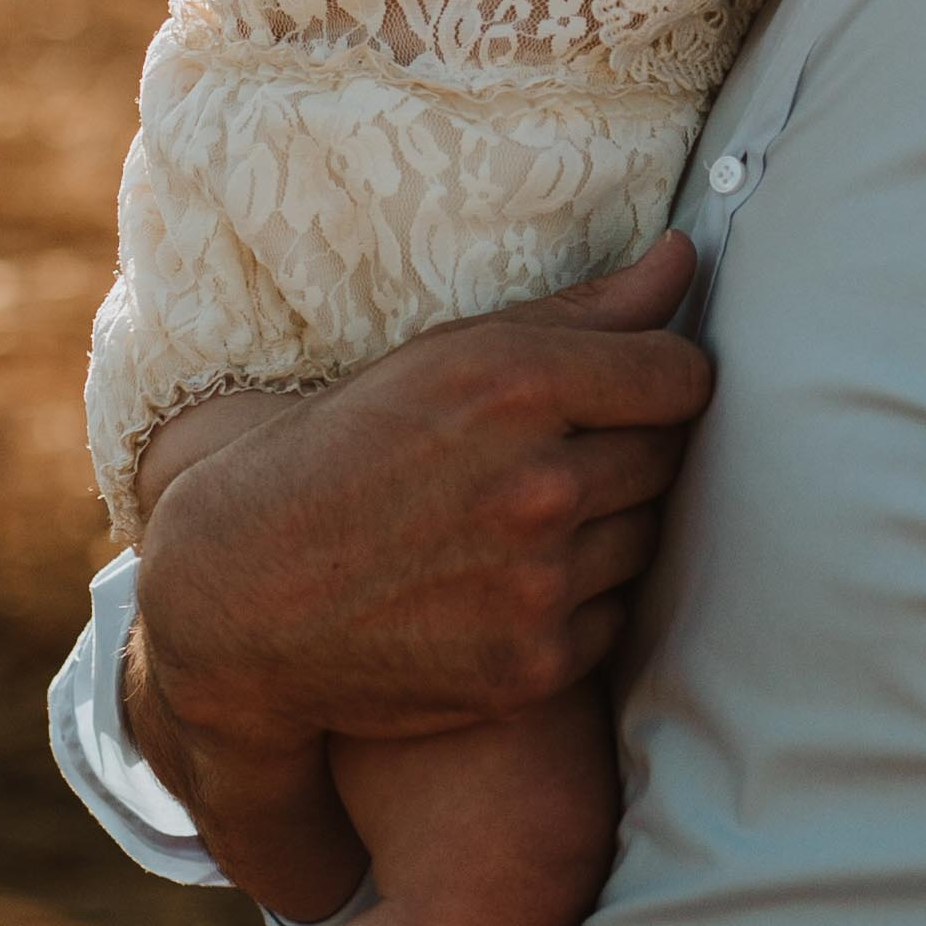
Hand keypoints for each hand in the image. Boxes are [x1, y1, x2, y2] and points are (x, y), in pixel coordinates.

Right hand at [129, 237, 706, 785]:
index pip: (681, 377)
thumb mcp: (443, 358)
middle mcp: (536, 485)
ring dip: (607, 526)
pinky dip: (577, 602)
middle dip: (628, 450)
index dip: (665, 379)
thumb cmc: (340, 454)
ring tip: (522, 518)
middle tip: (557, 455)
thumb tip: (684, 259)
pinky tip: (507, 583)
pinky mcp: (533, 665)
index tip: (637, 388)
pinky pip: (613, 617)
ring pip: (646, 539)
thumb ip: (581, 310)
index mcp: (514, 385)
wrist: (242, 597)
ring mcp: (537, 584)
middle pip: (669, 458)